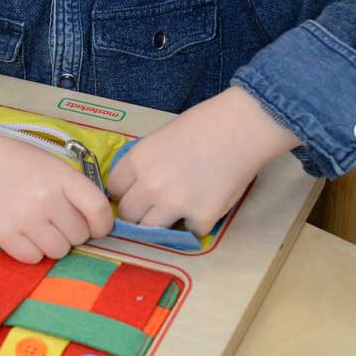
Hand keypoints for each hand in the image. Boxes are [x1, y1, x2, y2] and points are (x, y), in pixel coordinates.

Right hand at [0, 133, 114, 263]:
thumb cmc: (18, 164)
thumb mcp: (52, 166)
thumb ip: (75, 191)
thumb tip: (99, 226)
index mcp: (62, 176)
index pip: (98, 211)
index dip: (102, 224)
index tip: (96, 226)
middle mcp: (45, 198)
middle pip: (79, 236)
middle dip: (72, 231)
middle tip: (55, 219)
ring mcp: (24, 218)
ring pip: (58, 251)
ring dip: (53, 243)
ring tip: (38, 225)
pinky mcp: (3, 235)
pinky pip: (33, 259)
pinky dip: (31, 250)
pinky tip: (23, 232)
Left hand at [106, 87, 299, 236]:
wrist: (241, 127)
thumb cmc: (203, 125)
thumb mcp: (159, 138)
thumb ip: (144, 163)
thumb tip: (134, 187)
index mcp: (137, 160)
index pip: (114, 190)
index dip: (125, 192)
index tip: (135, 193)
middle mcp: (150, 185)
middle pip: (128, 214)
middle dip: (139, 211)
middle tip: (156, 205)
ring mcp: (175, 204)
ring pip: (151, 231)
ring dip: (163, 222)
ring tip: (179, 207)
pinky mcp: (201, 218)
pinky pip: (189, 231)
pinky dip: (197, 222)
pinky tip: (206, 202)